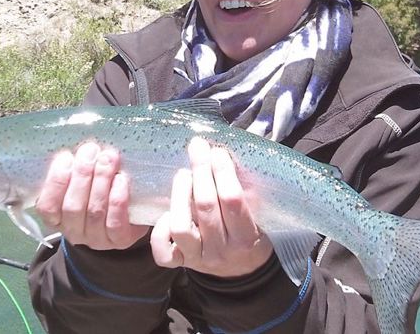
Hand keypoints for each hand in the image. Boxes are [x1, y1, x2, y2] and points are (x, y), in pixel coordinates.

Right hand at [36, 141, 148, 249]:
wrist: (127, 217)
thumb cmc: (97, 192)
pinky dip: (117, 199)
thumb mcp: (80, 182)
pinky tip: (121, 180)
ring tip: (108, 158)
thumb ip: (74, 169)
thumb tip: (77, 148)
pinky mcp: (120, 240)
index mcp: (57, 219)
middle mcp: (74, 231)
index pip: (47, 206)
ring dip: (101, 181)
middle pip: (73, 206)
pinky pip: (115, 222)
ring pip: (94, 211)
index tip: (65, 157)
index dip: (55, 181)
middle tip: (91, 150)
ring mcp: (96, 239)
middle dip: (82, 175)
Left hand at [150, 137, 273, 277]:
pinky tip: (167, 212)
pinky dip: (160, 230)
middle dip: (200, 171)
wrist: (242, 272)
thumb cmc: (251, 234)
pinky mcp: (180, 263)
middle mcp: (221, 250)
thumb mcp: (260, 216)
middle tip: (197, 148)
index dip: (223, 172)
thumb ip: (246, 192)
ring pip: (180, 226)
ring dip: (179, 194)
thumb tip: (225, 156)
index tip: (218, 152)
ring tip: (183, 175)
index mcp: (245, 236)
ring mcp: (198, 258)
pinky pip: (162, 250)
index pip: (233, 200)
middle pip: (206, 206)